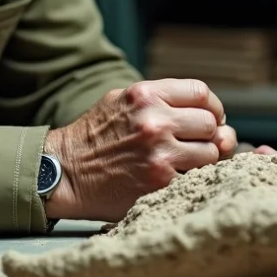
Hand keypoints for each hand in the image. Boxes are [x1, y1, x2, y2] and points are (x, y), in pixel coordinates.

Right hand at [42, 79, 261, 221]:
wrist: (64, 172)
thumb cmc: (94, 137)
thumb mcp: (121, 100)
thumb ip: (162, 100)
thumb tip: (211, 115)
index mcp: (145, 96)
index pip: (201, 94)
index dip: (212, 107)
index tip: (211, 118)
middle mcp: (155, 121)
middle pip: (210, 124)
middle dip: (208, 135)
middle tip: (196, 144)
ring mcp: (160, 153)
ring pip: (212, 153)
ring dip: (204, 159)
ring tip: (186, 162)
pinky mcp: (160, 183)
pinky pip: (198, 177)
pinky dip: (192, 178)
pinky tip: (177, 178)